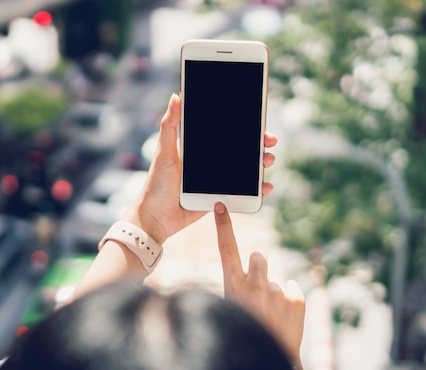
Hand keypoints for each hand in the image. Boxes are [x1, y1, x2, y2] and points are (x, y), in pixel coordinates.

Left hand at [123, 93, 278, 244]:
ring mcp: (218, 180)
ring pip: (246, 170)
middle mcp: (211, 162)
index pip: (227, 133)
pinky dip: (257, 190)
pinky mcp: (221, 197)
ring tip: (268, 161)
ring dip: (261, 164)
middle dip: (260, 144)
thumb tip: (175, 96)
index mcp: (199, 148)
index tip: (259, 122)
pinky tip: (266, 186)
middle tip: (270, 142)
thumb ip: (169, 125)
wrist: (156, 217)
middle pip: (242, 150)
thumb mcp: (164, 152)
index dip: (244, 127)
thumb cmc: (156, 183)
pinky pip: (243, 192)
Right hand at [213, 202, 305, 361]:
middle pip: (258, 256)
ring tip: (270, 313)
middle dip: (259, 268)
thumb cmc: (246, 332)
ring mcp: (278, 290)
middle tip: (257, 293)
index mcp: (233, 286)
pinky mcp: (297, 297)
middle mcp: (255, 284)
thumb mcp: (232, 308)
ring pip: (275, 276)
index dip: (223, 225)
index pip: (226, 248)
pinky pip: (291, 286)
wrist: (272, 364)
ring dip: (273, 289)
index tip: (220, 206)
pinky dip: (288, 298)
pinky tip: (282, 316)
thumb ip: (240, 283)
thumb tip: (255, 262)